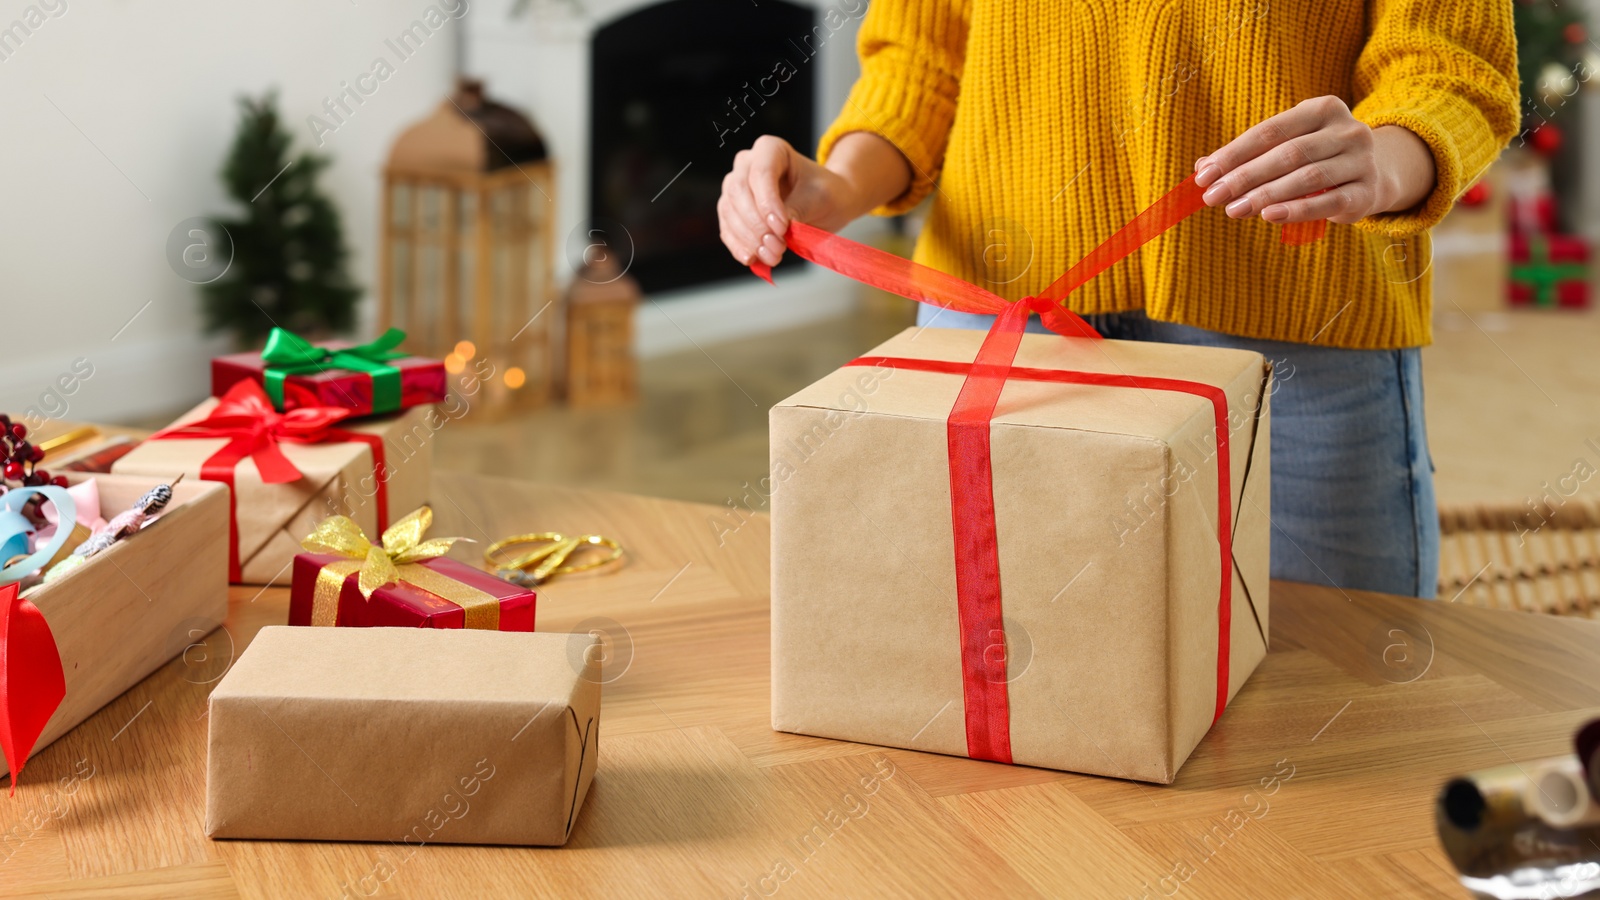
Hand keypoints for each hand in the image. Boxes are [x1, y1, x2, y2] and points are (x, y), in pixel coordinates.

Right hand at [718, 135, 857, 266]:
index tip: (782, 227)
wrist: (827, 204)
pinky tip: (753, 259)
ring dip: (748, 238)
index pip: (760, 172)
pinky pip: (727, 229)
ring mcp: (736, 187)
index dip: (767, 202)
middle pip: (738, 191)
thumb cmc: (825, 193)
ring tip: (772, 256)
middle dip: (756, 224)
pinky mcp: (733, 212)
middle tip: (778, 246)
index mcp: (770, 149)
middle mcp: (747, 164)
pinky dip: (739, 246)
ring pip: (729, 211)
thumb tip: (774, 231)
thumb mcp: (819, 198)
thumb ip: (795, 210)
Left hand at [1194, 96, 1434, 224]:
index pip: (1270, 131)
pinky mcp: (1366, 192)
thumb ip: (1248, 155)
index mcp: (1322, 109)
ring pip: (1307, 177)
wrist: (1374, 174)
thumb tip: (1202, 168)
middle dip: (1245, 177)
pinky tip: (1269, 216)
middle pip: (1287, 153)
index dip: (1234, 153)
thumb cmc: (1316, 158)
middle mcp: (1347, 130)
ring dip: (1266, 195)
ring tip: (1234, 210)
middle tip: (1213, 197)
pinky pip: (1329, 201)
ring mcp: (1361, 160)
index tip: (1204, 175)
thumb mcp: (1286, 147)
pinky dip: (1297, 210)